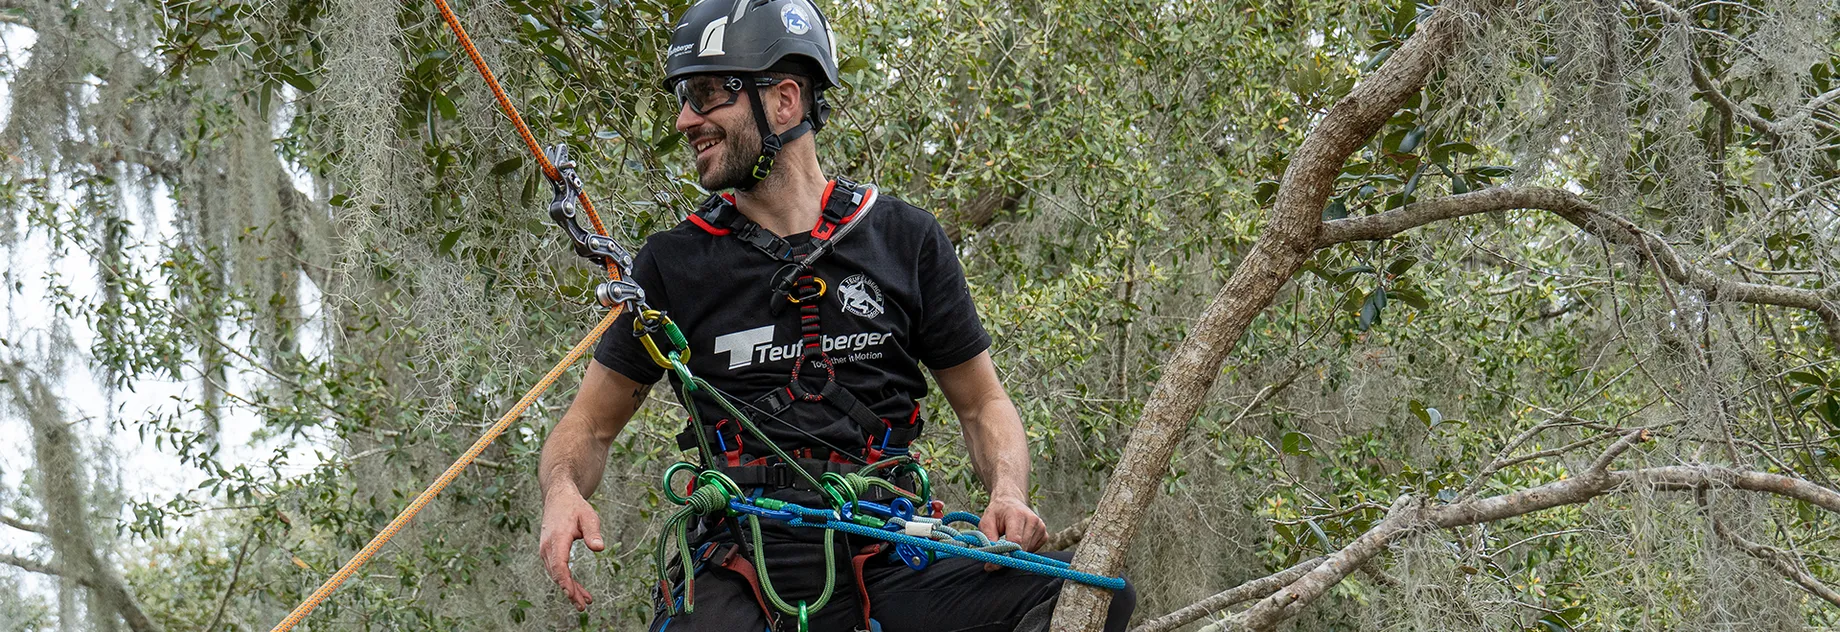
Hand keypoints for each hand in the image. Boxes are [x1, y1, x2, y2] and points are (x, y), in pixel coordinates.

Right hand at [538, 490, 604, 609]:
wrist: (558, 498)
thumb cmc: (574, 507)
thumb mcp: (588, 516)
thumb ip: (593, 533)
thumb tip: (600, 548)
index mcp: (557, 539)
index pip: (559, 565)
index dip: (565, 582)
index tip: (572, 594)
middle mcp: (548, 547)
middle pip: (558, 575)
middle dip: (570, 591)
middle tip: (583, 605)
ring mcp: (546, 550)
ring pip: (556, 575)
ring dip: (569, 588)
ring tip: (584, 600)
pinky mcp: (548, 552)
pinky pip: (556, 569)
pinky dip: (566, 580)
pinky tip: (576, 588)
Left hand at [977, 494, 1044, 570]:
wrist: (1010, 501)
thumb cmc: (997, 512)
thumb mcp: (986, 521)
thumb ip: (988, 538)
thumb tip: (992, 558)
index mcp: (1018, 515)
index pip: (1015, 540)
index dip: (1004, 554)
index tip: (992, 564)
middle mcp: (1033, 520)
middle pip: (1022, 548)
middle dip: (1008, 556)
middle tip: (996, 558)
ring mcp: (1041, 527)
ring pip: (1027, 551)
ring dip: (1016, 553)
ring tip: (1007, 542)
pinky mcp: (1044, 534)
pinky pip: (1033, 550)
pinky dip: (1024, 551)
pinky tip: (1018, 541)